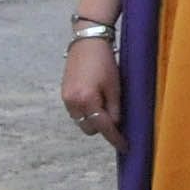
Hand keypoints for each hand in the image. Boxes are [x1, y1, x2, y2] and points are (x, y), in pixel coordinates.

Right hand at [61, 38, 124, 152]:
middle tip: (116, 115)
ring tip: (106, 102)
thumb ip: (115, 108)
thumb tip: (115, 126)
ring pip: (82, 121)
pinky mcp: (64, 94)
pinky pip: (77, 112)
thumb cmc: (105, 62)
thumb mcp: (115, 86)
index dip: (115, 138)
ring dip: (94, 118)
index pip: (103, 127)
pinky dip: (87, 110)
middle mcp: (72, 103)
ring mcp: (66, 100)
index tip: (125, 147)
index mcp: (87, 100)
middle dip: (103, 126)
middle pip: (90, 129)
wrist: (87, 42)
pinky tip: (95, 97)